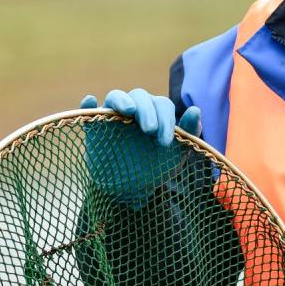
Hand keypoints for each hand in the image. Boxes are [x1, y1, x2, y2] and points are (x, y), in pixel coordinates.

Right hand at [79, 89, 201, 209]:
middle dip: (147, 111)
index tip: (165, 141)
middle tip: (150, 130)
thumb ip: (188, 131)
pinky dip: (88, 104)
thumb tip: (196, 109)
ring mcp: (113, 116)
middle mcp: (135, 109)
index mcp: (156, 112)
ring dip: (122, 100)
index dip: (166, 119)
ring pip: (116, 96)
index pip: (162, 104)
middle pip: (140, 96)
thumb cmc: (157, 166)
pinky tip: (90, 101)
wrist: (132, 190)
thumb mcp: (177, 152)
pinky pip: (88, 111)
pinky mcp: (95, 127)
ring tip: (128, 111)